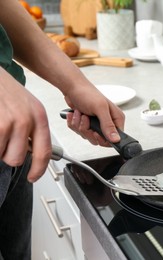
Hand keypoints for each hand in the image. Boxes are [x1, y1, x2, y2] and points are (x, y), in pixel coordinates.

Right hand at [0, 68, 51, 182]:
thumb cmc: (5, 89)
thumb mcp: (27, 106)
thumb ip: (32, 129)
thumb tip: (31, 152)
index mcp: (39, 116)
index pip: (45, 152)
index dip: (38, 169)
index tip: (34, 176)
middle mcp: (26, 120)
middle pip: (17, 158)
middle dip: (7, 153)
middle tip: (3, 139)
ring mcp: (9, 122)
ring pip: (2, 154)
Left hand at [63, 84, 124, 145]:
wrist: (72, 87)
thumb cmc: (87, 93)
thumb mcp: (100, 108)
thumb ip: (108, 125)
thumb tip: (116, 139)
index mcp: (116, 118)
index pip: (115, 139)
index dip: (104, 139)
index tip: (95, 133)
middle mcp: (108, 122)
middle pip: (100, 140)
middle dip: (88, 131)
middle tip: (85, 119)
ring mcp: (97, 124)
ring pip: (88, 137)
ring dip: (79, 126)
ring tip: (80, 113)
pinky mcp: (87, 124)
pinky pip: (80, 132)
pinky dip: (74, 124)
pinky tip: (75, 114)